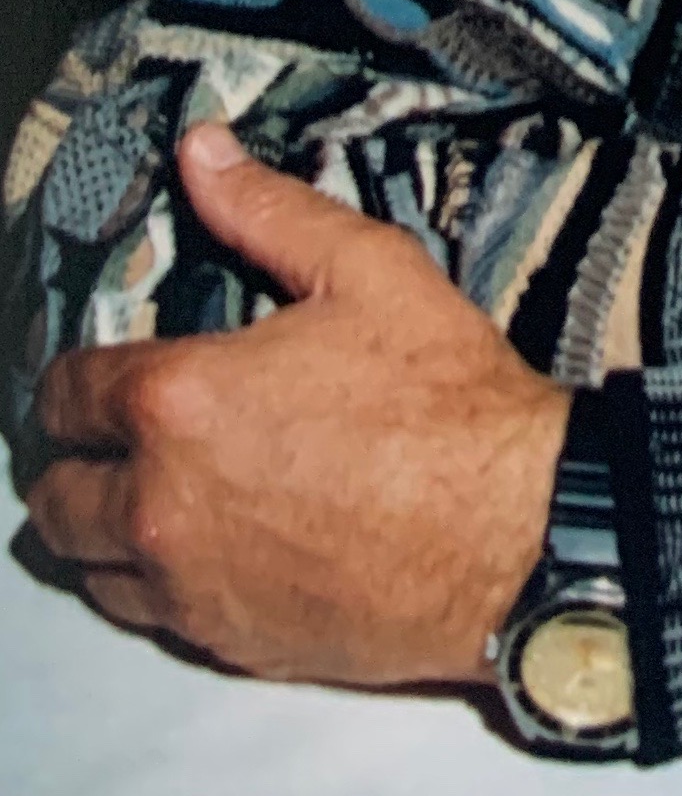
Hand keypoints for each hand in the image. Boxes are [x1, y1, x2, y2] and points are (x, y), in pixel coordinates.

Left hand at [26, 124, 568, 686]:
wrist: (512, 532)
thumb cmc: (446, 401)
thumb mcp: (366, 271)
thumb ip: (266, 209)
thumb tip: (201, 152)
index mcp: (178, 402)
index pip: (66, 394)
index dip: (76, 378)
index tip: (101, 374)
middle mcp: (159, 503)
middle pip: (56, 497)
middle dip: (77, 460)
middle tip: (120, 437)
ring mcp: (187, 585)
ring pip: (87, 565)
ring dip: (105, 527)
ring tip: (157, 491)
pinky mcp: (225, 643)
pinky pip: (147, 616)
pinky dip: (156, 581)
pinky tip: (211, 544)